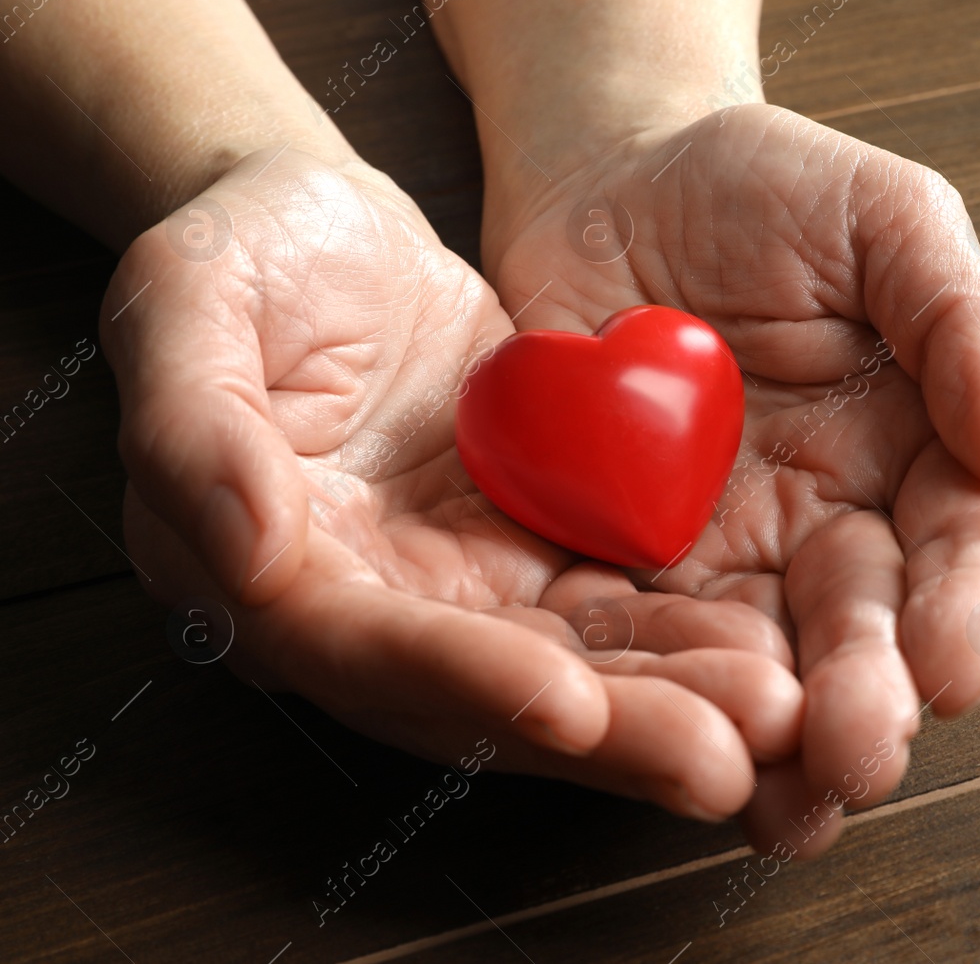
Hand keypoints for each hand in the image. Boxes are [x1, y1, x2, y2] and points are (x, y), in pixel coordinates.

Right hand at [102, 148, 802, 819]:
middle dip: (608, 732)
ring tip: (777, 716)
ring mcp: (464, 584)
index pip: (363, 648)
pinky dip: (693, 633)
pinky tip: (780, 648)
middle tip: (723, 758)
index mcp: (265, 571)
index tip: (569, 702)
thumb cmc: (247, 254)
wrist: (331, 234)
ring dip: (673, 702)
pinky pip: (620, 604)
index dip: (462, 679)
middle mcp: (375, 605)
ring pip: (575, 666)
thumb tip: (253, 553)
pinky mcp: (537, 547)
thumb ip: (194, 426)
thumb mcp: (187, 300)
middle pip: (490, 694)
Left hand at [480, 103, 979, 853]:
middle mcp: (826, 519)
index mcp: (912, 449)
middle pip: (863, 630)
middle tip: (858, 756)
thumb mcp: (887, 217)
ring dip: (774, 738)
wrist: (608, 171)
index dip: (962, 611)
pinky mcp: (616, 557)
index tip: (952, 667)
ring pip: (763, 662)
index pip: (958, 547)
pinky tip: (667, 745)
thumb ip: (961, 320)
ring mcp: (721, 549)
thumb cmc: (762, 184)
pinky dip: (656, 694)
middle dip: (871, 701)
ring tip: (781, 800)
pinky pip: (638, 636)